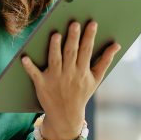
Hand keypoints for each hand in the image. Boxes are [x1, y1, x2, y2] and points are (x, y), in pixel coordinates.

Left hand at [20, 21, 120, 139]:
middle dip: (73, 38)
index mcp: (82, 71)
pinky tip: (24, 57)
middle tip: (74, 23)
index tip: (92, 23)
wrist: (66, 116)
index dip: (90, 37)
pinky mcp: (41, 84)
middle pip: (71, 53)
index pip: (87, 51)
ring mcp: (54, 79)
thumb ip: (105, 61)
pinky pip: (34, 74)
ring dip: (55, 48)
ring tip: (56, 35)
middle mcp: (69, 74)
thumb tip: (116, 45)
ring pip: (55, 60)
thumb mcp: (96, 79)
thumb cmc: (81, 93)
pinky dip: (29, 67)